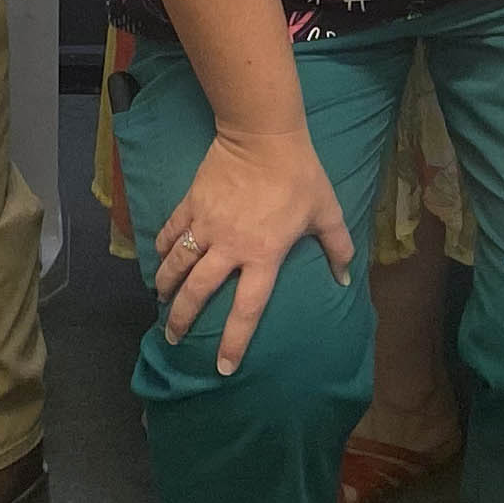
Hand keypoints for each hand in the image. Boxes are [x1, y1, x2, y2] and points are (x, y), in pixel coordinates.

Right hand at [149, 127, 353, 375]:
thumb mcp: (326, 212)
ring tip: (160, 301)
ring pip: (177, 263)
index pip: (247, 310)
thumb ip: (338, 248)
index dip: (235, 342)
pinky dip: (161, 246)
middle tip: (172, 338)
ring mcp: (206, 225)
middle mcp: (229, 248)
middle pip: (198, 292)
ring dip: (165, 285)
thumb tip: (346, 279)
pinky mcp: (191, 204)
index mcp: (263, 256)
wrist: (262, 134)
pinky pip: (170, 230)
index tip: (224, 368)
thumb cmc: (299, 175)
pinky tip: (157, 257)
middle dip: (182, 319)